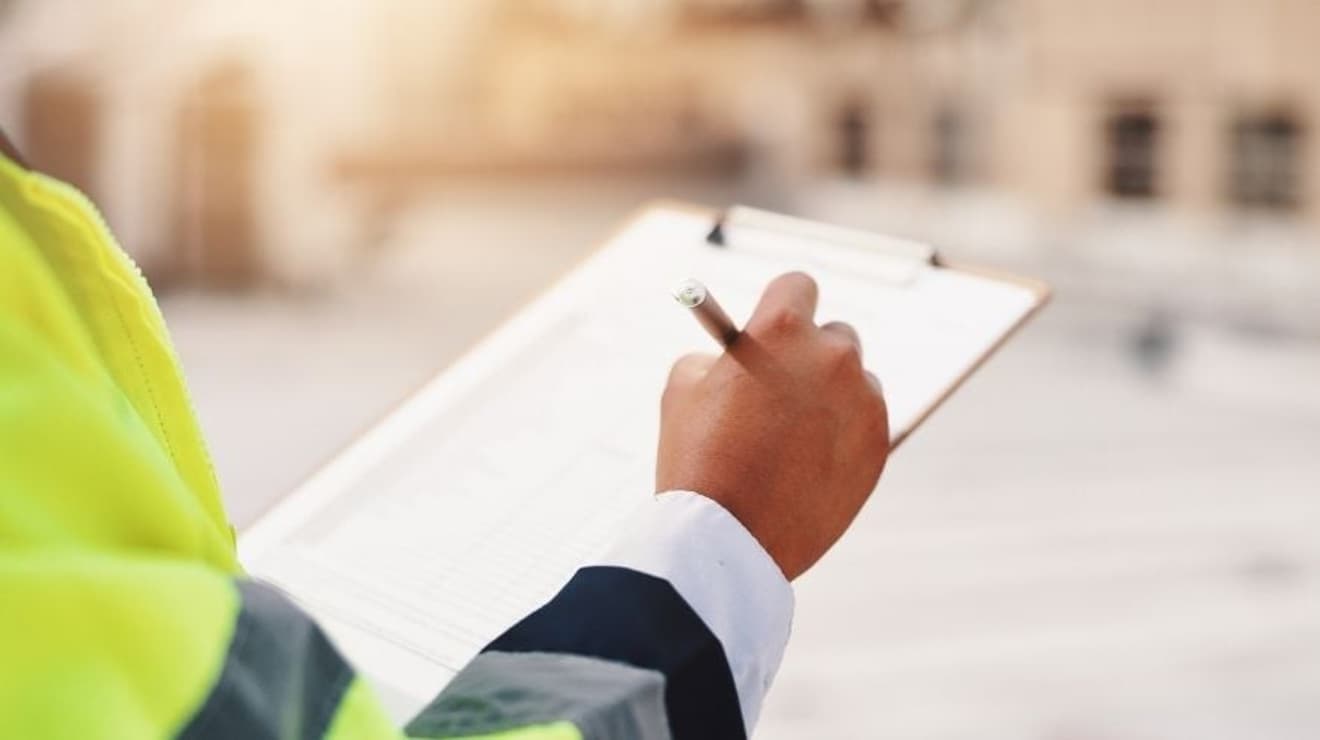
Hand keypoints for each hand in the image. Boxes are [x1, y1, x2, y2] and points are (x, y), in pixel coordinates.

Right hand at [657, 272, 889, 580]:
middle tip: (785, 385)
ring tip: (794, 437)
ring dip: (832, 397)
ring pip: (855, 382)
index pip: (797, 286)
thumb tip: (736, 355)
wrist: (729, 538)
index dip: (780, 305)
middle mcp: (833, 356)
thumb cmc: (697, 458)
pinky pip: (867, 425)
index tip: (774, 325)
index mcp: (781, 330)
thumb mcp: (684, 388)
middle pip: (835, 334)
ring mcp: (863, 401)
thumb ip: (718, 356)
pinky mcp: (879, 445)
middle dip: (810, 354)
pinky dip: (845, 436)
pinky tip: (810, 464)